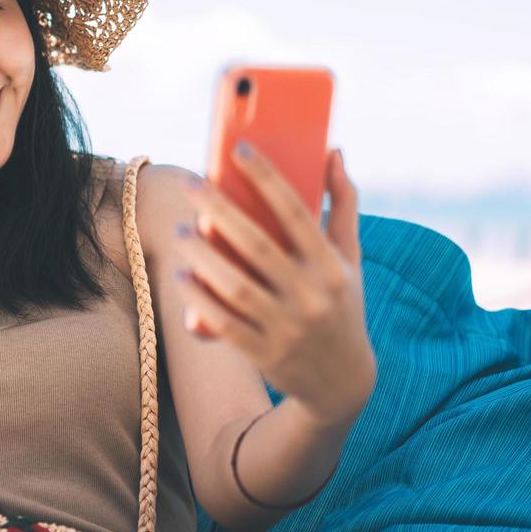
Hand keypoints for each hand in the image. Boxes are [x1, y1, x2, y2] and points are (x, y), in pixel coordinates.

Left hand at [175, 145, 375, 426]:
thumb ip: (343, 205)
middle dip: (219, 209)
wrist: (343, 383)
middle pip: (257, 245)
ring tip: (180, 228)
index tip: (238, 149)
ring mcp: (287, 328)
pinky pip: (223, 323)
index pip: (297, 213)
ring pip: (234, 285)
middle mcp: (311, 296)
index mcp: (332, 268)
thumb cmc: (340, 305)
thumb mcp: (350, 259)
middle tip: (190, 183)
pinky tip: (181, 275)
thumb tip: (334, 151)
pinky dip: (199, 299)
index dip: (267, 178)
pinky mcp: (263, 353)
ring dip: (201, 254)